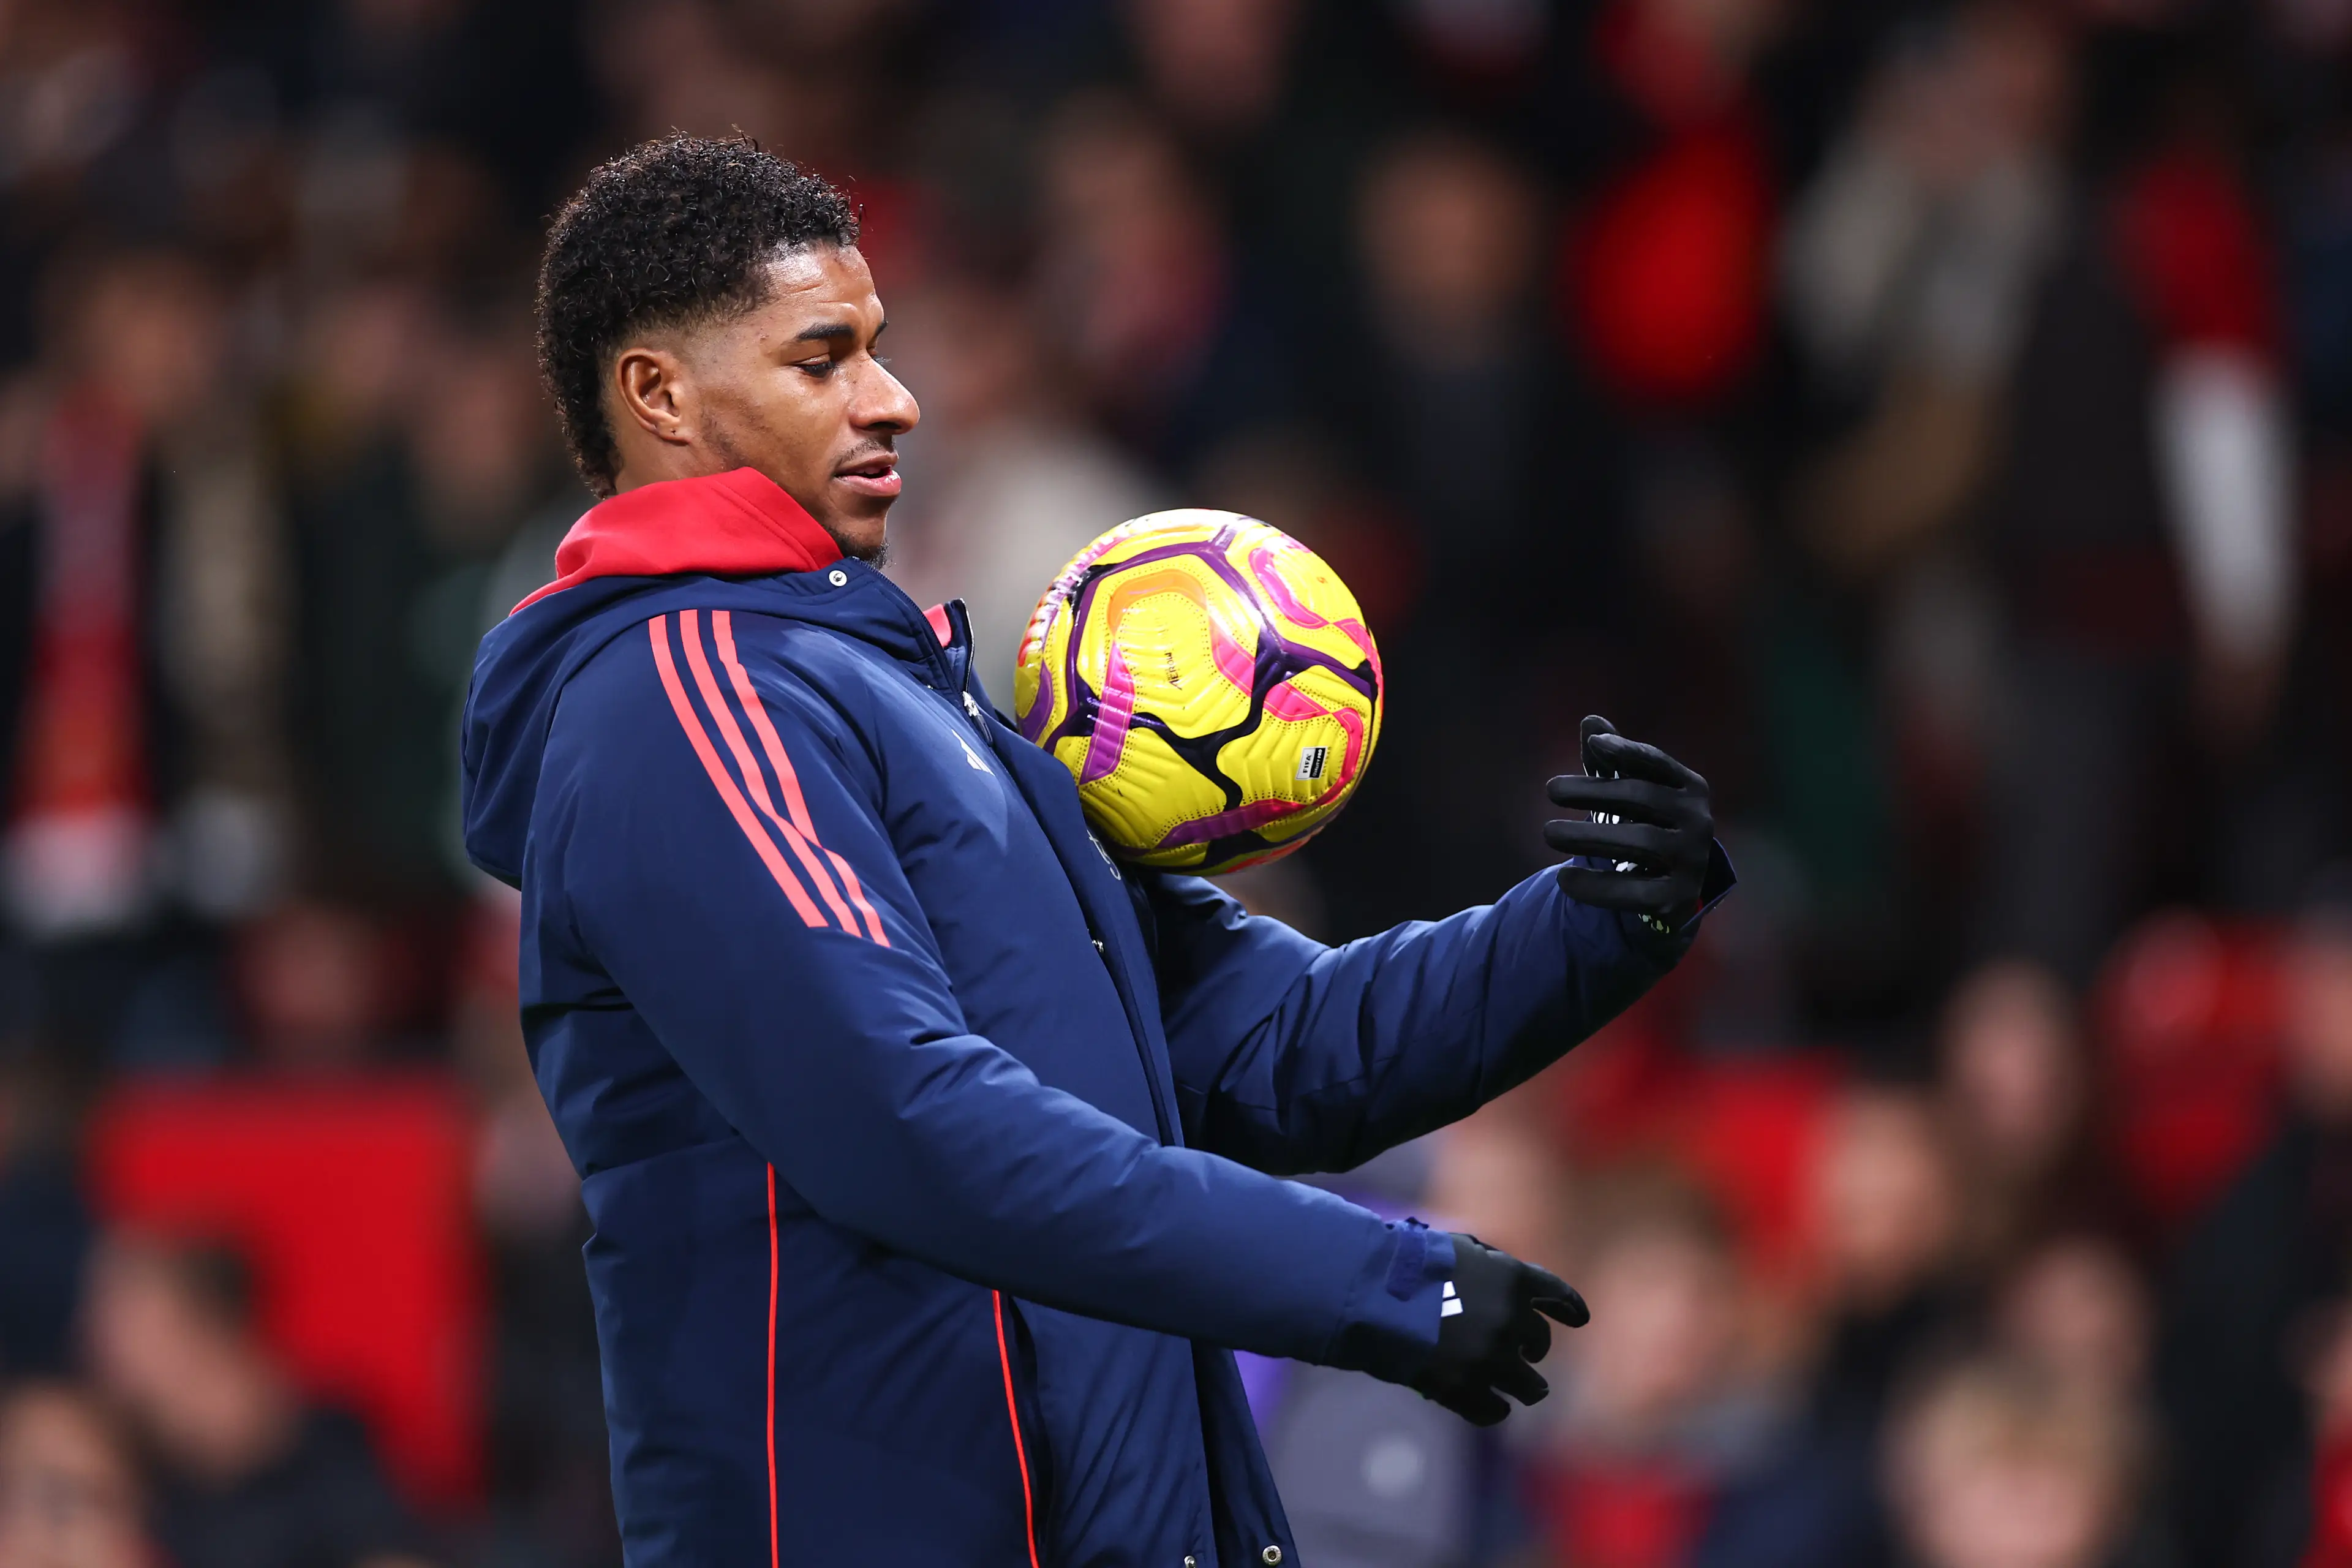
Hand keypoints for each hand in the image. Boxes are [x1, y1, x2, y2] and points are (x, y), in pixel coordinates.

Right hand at [1410, 1233, 1588, 1426]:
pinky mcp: (1467, 1389)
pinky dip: (1494, 1408)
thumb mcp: (1460, 1250)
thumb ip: (1490, 1269)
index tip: (1579, 1319)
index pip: (1557, 1295)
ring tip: (1522, 1389)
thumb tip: (1505, 1284)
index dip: (1571, 1307)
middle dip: (1534, 1347)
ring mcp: (1491, 1359)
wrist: (1374, 1294)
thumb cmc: (1411, 1264)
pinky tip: (1491, 1405)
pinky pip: (1495, 1411)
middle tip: (1525, 1353)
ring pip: (1530, 1386)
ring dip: (1526, 1385)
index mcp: (1513, 1280)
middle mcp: (1511, 1321)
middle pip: (1540, 1343)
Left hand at [1545, 715, 1712, 922]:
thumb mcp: (1632, 792)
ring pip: (1640, 842)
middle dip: (1593, 792)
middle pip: (1643, 798)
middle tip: (1550, 788)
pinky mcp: (1679, 899)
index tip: (1594, 744)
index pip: (1657, 763)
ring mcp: (1692, 861)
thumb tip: (1590, 721)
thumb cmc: (1646, 825)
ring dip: (1588, 836)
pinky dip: (1596, 886)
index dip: (1628, 751)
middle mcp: (1699, 821)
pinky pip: (1634, 892)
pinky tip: (1564, 879)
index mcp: (1689, 788)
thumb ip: (1611, 760)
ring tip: (1547, 832)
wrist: (1671, 890)